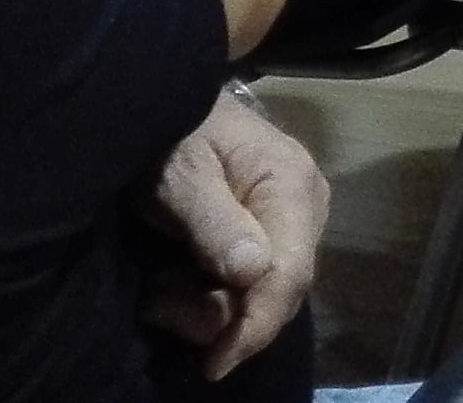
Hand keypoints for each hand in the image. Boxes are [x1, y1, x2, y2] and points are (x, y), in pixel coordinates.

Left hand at [144, 91, 327, 381]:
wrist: (166, 99)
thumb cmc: (173, 133)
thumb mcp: (180, 175)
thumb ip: (215, 222)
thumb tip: (253, 273)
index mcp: (292, 187)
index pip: (289, 274)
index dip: (255, 325)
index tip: (214, 363)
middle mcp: (305, 208)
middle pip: (278, 291)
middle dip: (218, 315)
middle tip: (157, 303)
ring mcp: (290, 221)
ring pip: (261, 293)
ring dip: (204, 303)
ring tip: (157, 285)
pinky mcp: (269, 232)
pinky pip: (248, 283)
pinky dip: (206, 292)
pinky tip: (174, 275)